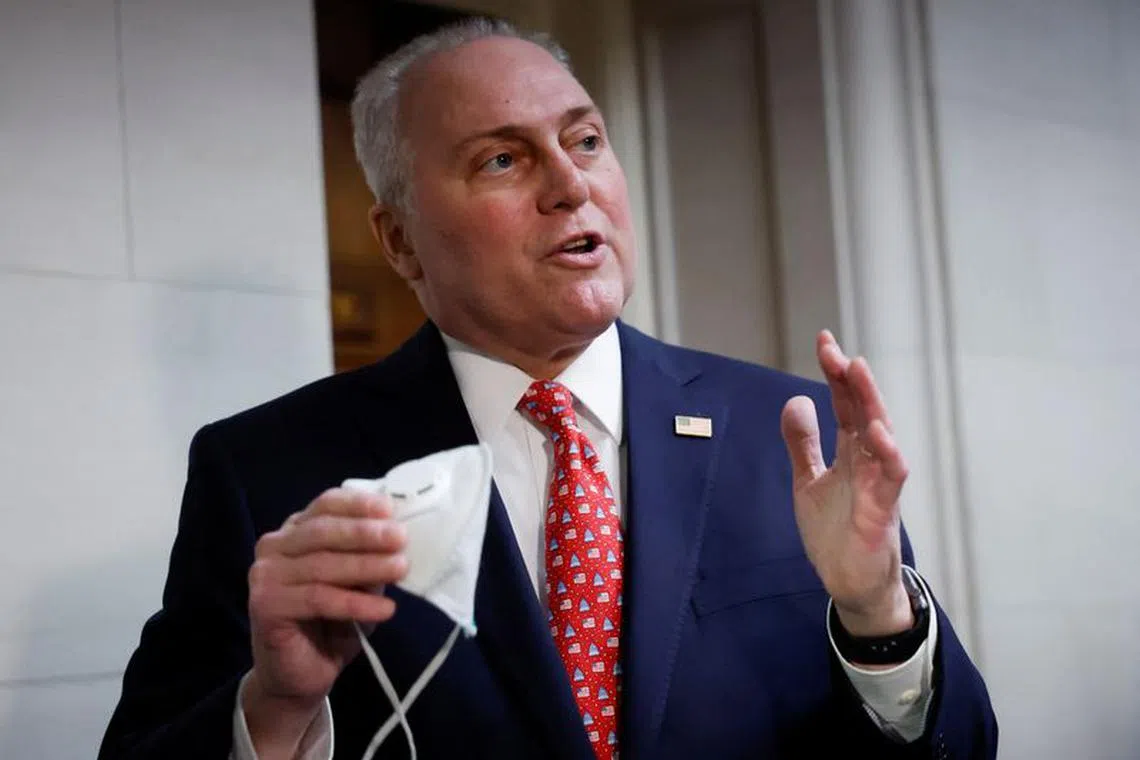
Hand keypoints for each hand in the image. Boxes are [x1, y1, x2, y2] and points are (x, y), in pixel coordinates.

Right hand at [243, 489, 408, 758]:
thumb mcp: (358, 583)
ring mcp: (264, 575)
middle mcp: (274, 547)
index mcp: (295, 531)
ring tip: (400, 570)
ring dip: (366, 566)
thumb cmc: (332, 623)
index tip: (390, 510)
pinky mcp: (265, 605)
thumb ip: (370, 557)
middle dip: (365, 533)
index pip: (325, 505)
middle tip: (401, 539)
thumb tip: (400, 537)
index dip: (357, 505)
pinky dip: (355, 603)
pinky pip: (317, 599)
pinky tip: (385, 609)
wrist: (300, 676)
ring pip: (322, 564)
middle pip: (323, 531)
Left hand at [780, 331, 912, 637]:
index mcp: (849, 453)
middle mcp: (867, 462)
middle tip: (836, 349)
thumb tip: (796, 400)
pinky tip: (877, 432)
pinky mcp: (882, 510)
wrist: (849, 583)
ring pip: (881, 435)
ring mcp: (878, 484)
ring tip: (858, 372)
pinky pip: (891, 477)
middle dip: (851, 380)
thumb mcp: (808, 481)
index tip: (825, 341)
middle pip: (863, 411)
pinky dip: (887, 454)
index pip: (845, 404)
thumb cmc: (835, 532)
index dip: (836, 374)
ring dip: (871, 403)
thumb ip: (803, 443)